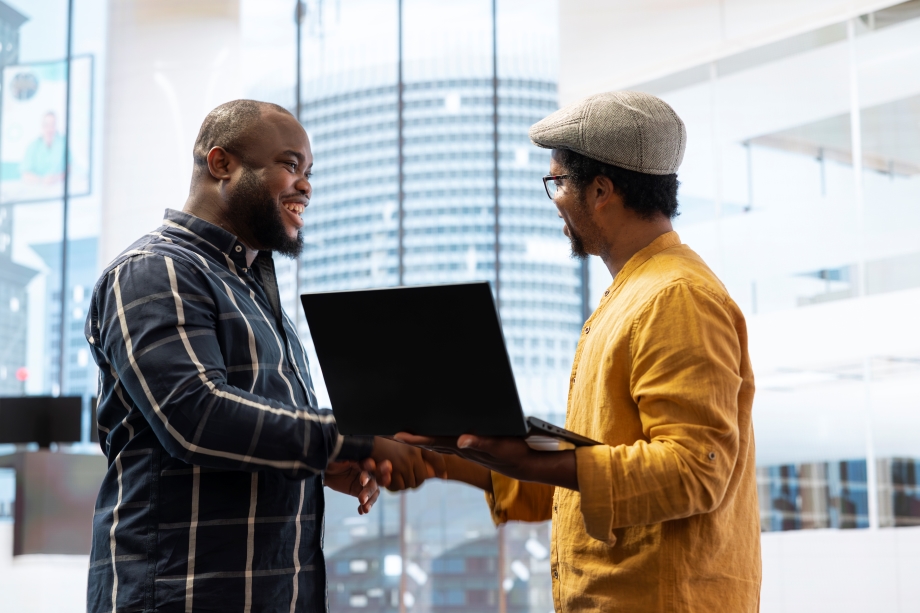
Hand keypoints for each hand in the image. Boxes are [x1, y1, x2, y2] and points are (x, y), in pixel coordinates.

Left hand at [325, 457, 381, 513]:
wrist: (325, 471)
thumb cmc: (330, 461)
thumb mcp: (334, 459)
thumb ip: (341, 461)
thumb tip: (346, 462)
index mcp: (361, 460)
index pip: (370, 465)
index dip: (370, 473)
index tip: (362, 481)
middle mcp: (366, 470)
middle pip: (373, 481)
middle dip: (369, 490)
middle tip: (361, 499)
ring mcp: (365, 482)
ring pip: (373, 491)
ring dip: (370, 500)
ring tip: (365, 509)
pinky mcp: (359, 491)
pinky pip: (367, 500)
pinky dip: (365, 506)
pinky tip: (362, 511)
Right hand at [371, 437, 447, 491]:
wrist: (367, 444)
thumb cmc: (386, 444)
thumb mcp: (407, 443)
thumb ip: (424, 454)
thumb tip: (444, 474)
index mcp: (416, 447)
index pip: (436, 459)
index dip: (441, 469)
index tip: (445, 476)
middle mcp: (412, 456)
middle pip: (421, 478)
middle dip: (415, 481)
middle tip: (407, 477)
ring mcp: (402, 465)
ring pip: (409, 484)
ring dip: (403, 484)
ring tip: (397, 477)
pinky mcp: (391, 473)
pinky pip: (398, 487)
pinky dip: (394, 486)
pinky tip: (389, 480)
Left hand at [393, 433, 578, 490]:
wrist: (526, 465)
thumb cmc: (514, 454)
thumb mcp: (499, 446)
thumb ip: (480, 443)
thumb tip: (460, 440)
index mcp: (464, 447)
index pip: (435, 441)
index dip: (416, 438)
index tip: (398, 435)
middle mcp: (461, 448)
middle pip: (431, 441)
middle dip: (412, 437)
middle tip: (391, 431)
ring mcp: (465, 448)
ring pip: (437, 442)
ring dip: (421, 436)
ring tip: (404, 430)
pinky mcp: (471, 447)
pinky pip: (448, 441)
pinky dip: (435, 437)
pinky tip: (429, 432)